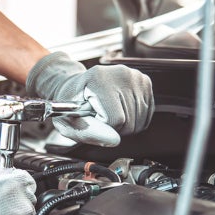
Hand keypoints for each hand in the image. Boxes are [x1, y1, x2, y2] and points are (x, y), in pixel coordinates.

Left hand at [26, 52, 153, 146]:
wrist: (78, 86)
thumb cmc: (71, 103)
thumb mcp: (68, 120)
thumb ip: (88, 132)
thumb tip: (114, 140)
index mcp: (99, 78)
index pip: (115, 119)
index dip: (103, 128)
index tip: (92, 119)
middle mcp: (121, 74)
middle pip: (129, 123)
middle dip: (113, 128)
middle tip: (99, 117)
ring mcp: (135, 77)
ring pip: (139, 122)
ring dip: (123, 126)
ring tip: (108, 113)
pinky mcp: (145, 82)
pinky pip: (146, 116)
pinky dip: (133, 120)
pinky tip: (119, 111)